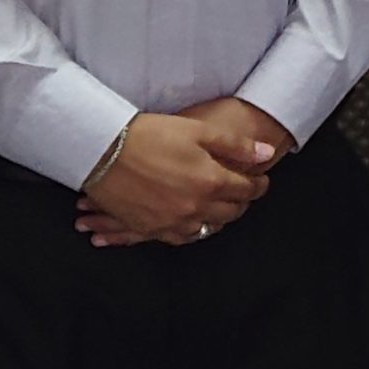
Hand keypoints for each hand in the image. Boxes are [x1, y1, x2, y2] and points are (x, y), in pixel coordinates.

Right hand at [75, 109, 282, 248]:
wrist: (101, 149)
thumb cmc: (150, 134)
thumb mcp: (199, 130)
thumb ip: (236, 146)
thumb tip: (267, 154)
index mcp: (210, 182)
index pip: (246, 190)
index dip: (258, 185)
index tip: (261, 180)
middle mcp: (194, 207)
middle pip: (230, 213)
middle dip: (242, 203)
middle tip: (244, 194)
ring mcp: (171, 221)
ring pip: (206, 229)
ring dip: (218, 220)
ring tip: (221, 208)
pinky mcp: (149, 228)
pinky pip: (178, 238)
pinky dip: (192, 232)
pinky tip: (194, 224)